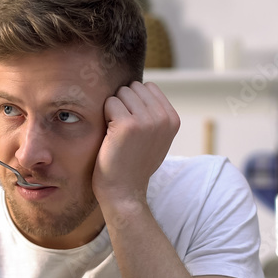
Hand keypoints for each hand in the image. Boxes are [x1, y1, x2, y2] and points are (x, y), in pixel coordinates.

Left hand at [92, 81, 179, 212]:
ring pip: (121, 93)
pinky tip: (110, 135)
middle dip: (124, 104)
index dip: (135, 103)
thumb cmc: (134, 163)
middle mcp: (163, 118)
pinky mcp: (127, 125)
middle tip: (123, 131)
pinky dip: (104, 116)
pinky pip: (109, 102)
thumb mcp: (157, 137)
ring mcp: (147, 121)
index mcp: (173, 119)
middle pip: (134, 87)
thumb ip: (156, 114)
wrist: (124, 191)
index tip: (134, 127)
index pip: (148, 87)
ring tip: (118, 133)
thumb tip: (142, 86)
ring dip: (114, 110)